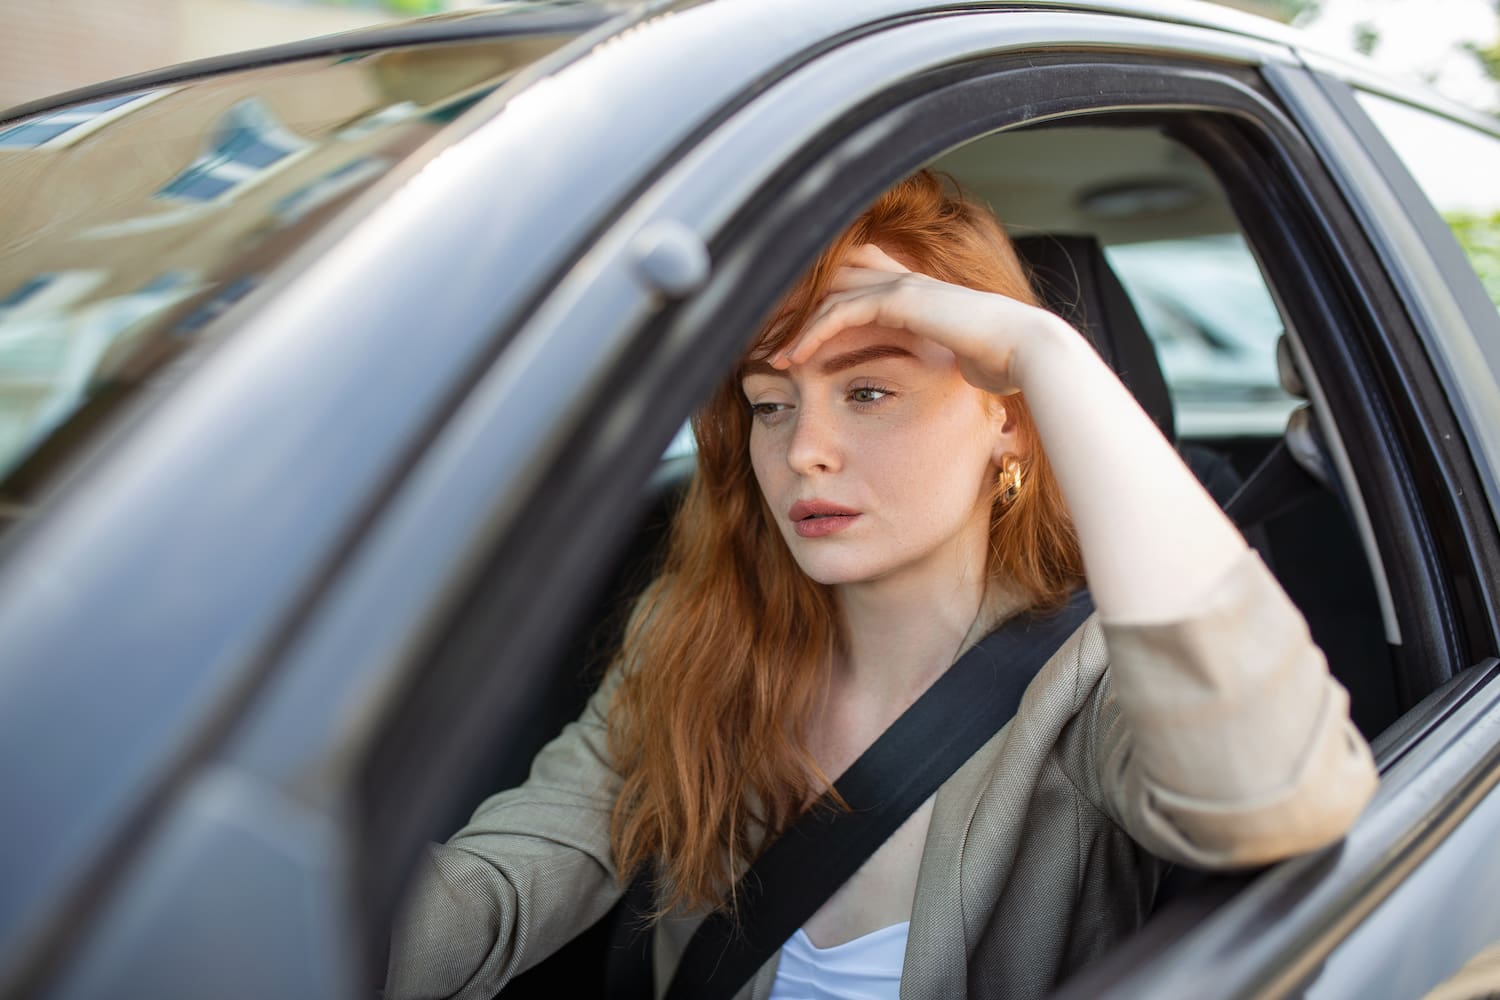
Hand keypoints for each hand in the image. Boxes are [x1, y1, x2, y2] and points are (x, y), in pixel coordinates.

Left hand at [773, 243, 1077, 395]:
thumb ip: (929, 362)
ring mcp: (902, 285)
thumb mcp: (953, 362)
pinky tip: (791, 357)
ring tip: (763, 351)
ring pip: (826, 293)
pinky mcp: (901, 299)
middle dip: (788, 308)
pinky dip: (811, 333)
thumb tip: (927, 381)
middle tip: (752, 336)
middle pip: (826, 282)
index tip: (781, 341)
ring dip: (791, 323)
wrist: (1028, 353)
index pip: (846, 289)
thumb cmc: (1000, 364)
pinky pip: (841, 311)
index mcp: (912, 294)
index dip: (810, 311)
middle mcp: (903, 281)